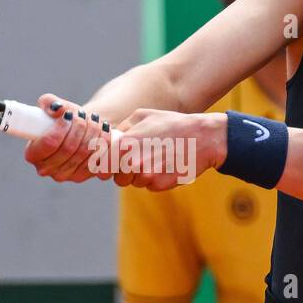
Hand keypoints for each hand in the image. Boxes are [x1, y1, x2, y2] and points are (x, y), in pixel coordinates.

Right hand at [23, 93, 114, 182]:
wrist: (83, 130)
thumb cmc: (66, 119)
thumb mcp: (55, 106)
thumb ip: (49, 103)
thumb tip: (57, 109)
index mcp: (33, 154)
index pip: (49, 143)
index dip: (61, 127)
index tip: (69, 115)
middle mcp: (48, 169)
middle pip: (68, 148)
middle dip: (79, 128)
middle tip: (84, 116)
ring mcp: (66, 176)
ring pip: (85, 154)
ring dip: (93, 133)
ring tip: (94, 121)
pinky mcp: (85, 176)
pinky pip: (98, 162)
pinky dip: (104, 145)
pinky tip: (104, 133)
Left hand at [111, 109, 227, 190]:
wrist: (201, 138)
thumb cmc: (171, 124)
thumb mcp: (143, 116)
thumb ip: (122, 128)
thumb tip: (109, 139)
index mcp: (125, 144)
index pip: (100, 165)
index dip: (103, 166)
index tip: (107, 165)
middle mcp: (133, 162)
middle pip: (117, 179)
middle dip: (123, 172)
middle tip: (138, 159)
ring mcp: (146, 176)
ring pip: (133, 183)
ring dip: (140, 175)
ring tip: (156, 159)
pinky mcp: (160, 185)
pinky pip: (149, 186)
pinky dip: (154, 179)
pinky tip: (165, 165)